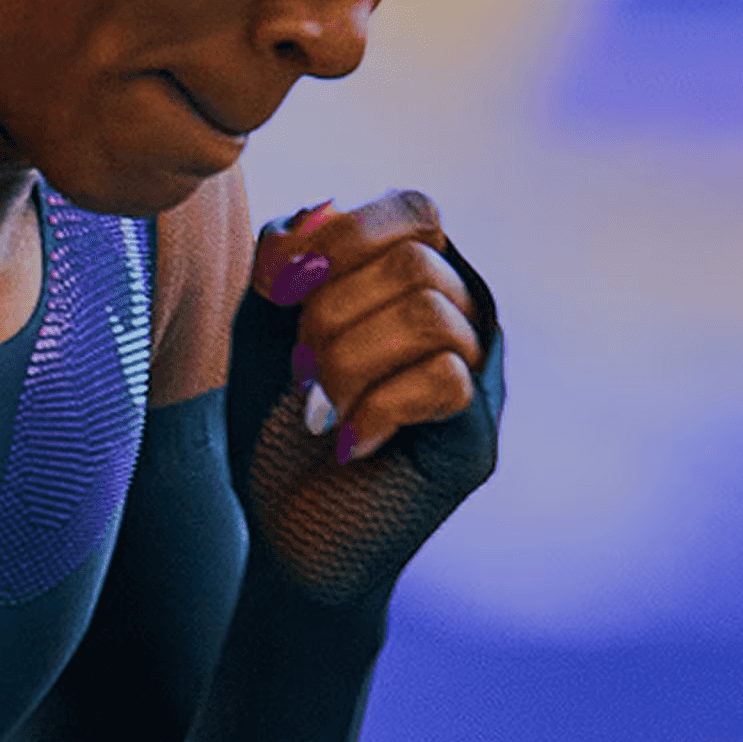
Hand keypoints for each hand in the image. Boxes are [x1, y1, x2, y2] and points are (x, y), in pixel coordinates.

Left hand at [223, 190, 504, 605]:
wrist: (282, 533)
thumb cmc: (275, 424)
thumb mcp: (262, 323)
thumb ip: (284, 256)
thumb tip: (322, 208)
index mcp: (419, 279)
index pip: (416, 211)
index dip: (344, 238)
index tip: (281, 292)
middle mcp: (464, 320)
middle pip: (416, 263)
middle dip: (331, 314)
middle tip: (301, 374)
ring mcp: (480, 379)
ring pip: (432, 317)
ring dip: (349, 363)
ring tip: (320, 410)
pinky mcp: (477, 440)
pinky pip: (447, 381)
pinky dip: (378, 409)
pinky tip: (350, 443)